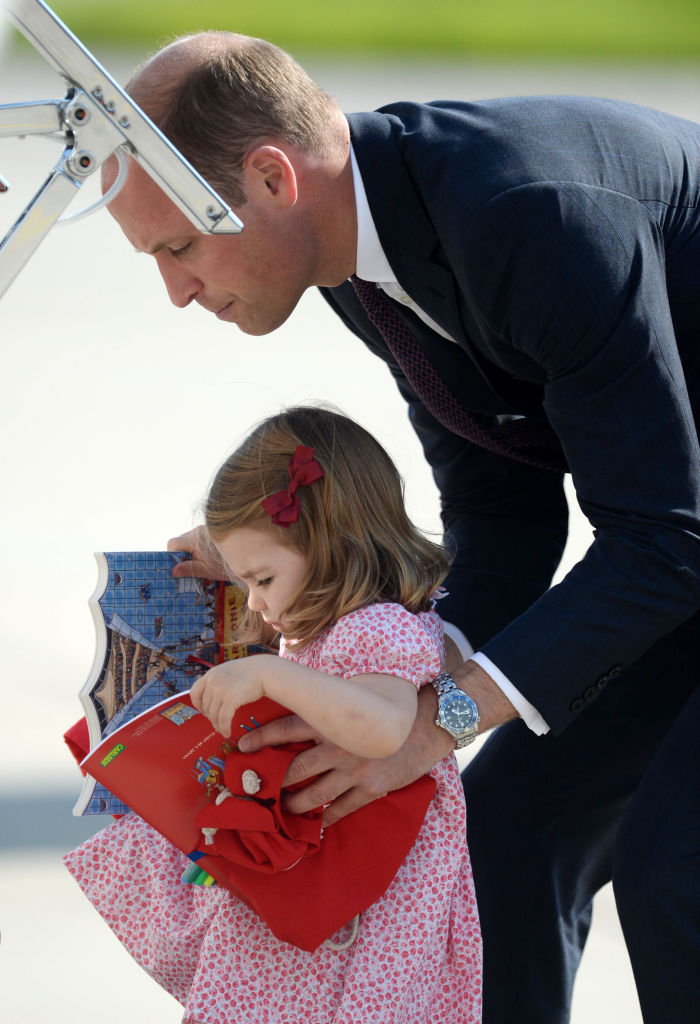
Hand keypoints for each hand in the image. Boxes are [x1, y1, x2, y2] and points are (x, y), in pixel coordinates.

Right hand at [168, 525, 229, 579]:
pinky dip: (199, 547)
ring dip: (191, 550)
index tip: (178, 565)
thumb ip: (189, 569)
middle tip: (190, 566)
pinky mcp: (212, 531)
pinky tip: (208, 556)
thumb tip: (173, 571)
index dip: (171, 555)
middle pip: (180, 540)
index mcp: (193, 540)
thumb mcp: (207, 570)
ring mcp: (205, 529)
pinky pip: (199, 538)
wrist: (249, 553)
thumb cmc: (226, 564)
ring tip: (201, 562)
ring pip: (189, 539)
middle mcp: (198, 531)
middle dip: (182, 554)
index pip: (173, 543)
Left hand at [191, 655, 276, 735]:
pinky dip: (224, 727)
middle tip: (217, 723)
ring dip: (217, 725)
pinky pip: (223, 719)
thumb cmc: (250, 672)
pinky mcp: (230, 698)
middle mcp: (213, 681)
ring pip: (213, 715)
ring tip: (223, 730)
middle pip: (205, 706)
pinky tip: (227, 732)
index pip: (194, 692)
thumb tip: (212, 696)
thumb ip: (219, 680)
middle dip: (211, 717)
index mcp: (211, 674)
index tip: (205, 711)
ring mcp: (220, 689)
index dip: (198, 705)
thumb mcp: (229, 671)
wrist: (265, 671)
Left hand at [237, 686, 453, 824]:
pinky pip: (342, 809)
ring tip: (282, 810)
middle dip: (274, 782)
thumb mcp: (355, 701)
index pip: (287, 728)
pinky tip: (315, 826)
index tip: (241, 747)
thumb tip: (298, 712)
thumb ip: (328, 710)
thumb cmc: (388, 709)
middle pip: (295, 768)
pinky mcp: (372, 789)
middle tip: (256, 790)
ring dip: (294, 805)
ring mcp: (355, 770)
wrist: (427, 725)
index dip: (262, 737)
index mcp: (333, 721)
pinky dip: (326, 819)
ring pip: (314, 795)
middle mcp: (339, 746)